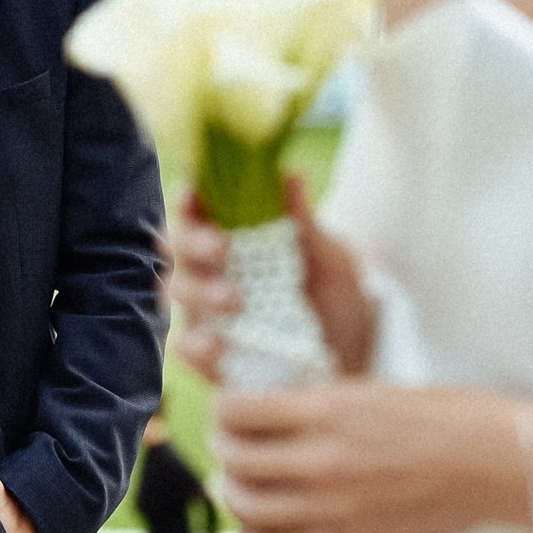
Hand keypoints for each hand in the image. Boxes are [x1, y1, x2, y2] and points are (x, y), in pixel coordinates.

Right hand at [162, 176, 373, 381]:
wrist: (356, 357)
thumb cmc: (336, 299)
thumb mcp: (329, 259)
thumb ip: (305, 223)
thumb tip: (291, 175)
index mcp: (233, 237)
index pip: (196, 209)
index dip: (187, 199)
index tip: (194, 194)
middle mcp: (211, 270)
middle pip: (175, 246)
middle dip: (192, 242)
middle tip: (223, 247)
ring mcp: (207, 312)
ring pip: (175, 291)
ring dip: (198, 290)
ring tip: (235, 300)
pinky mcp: (213, 355)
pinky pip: (187, 347)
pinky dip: (195, 344)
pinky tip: (214, 343)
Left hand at [212, 381, 522, 532]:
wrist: (497, 465)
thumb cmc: (447, 419)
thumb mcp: (371, 390)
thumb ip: (319, 404)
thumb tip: (273, 410)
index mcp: (329, 410)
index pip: (240, 411)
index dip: (226, 411)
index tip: (230, 412)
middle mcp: (324, 460)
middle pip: (236, 460)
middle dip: (224, 450)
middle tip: (229, 447)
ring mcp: (334, 509)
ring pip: (248, 509)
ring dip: (233, 494)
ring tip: (239, 486)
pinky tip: (253, 532)